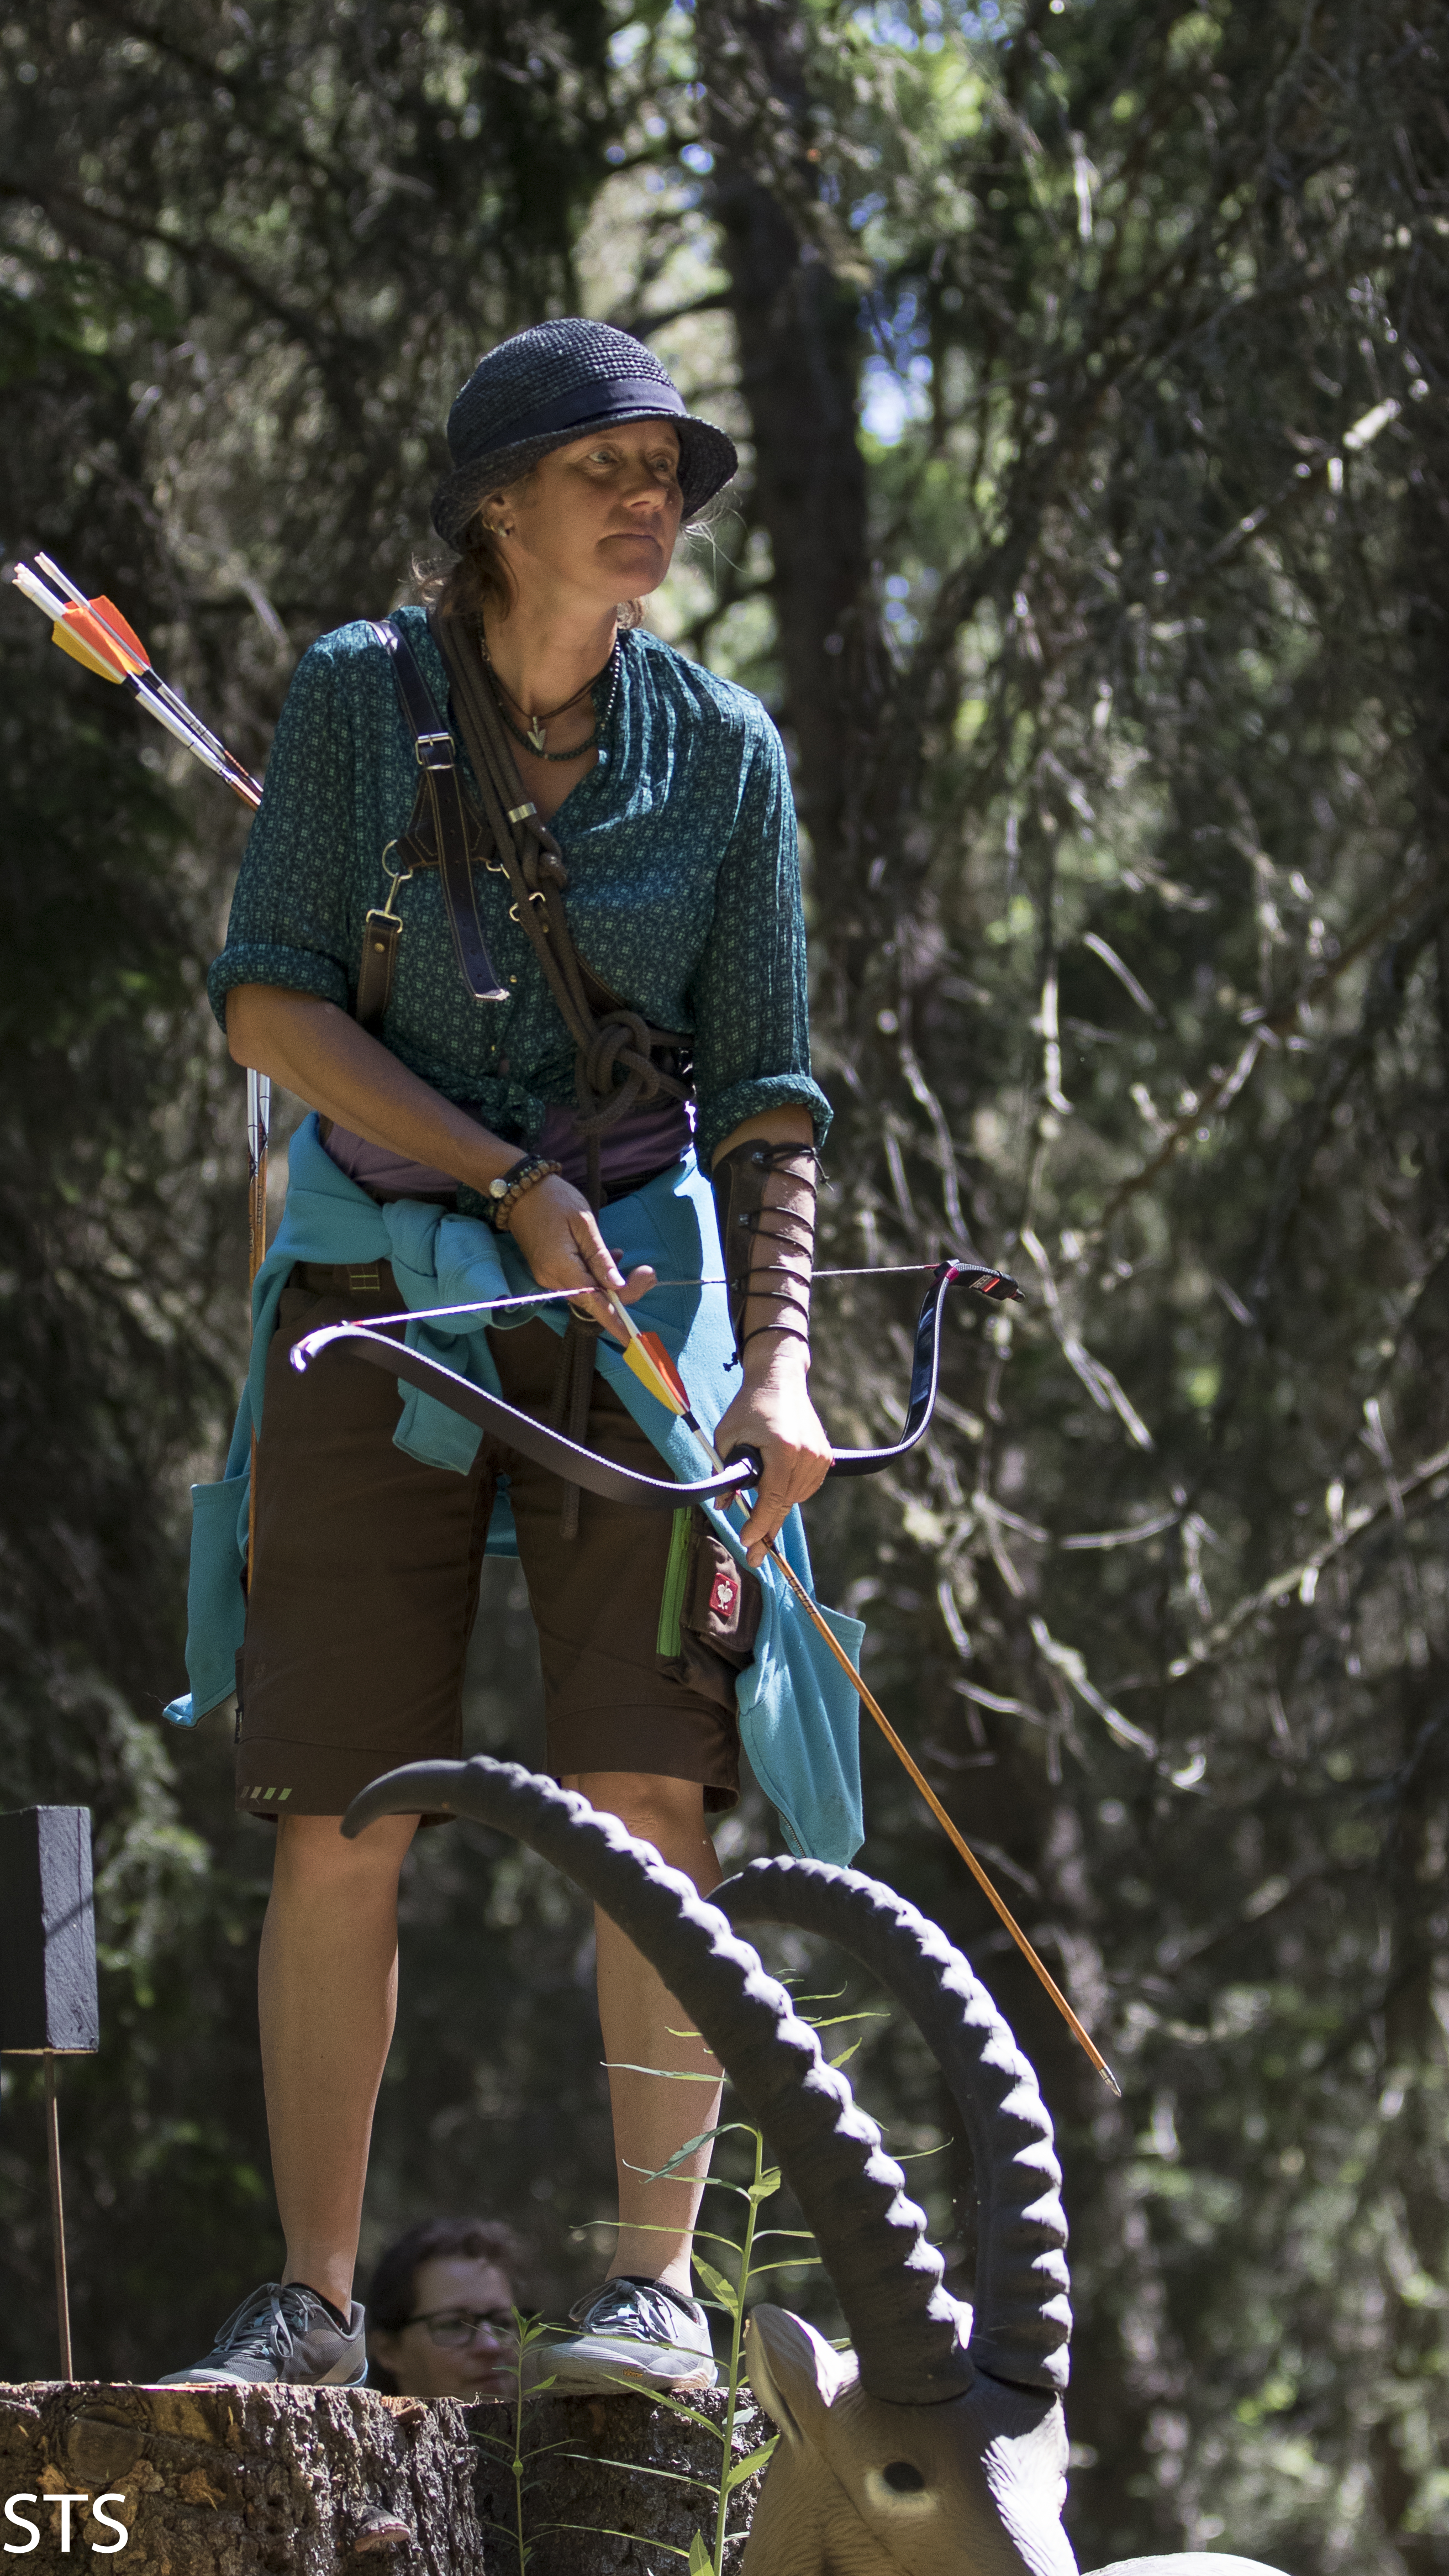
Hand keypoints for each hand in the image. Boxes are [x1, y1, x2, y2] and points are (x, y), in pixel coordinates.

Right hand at [504, 1177, 654, 1338]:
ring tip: (631, 1263)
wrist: (521, 1191)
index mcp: (561, 1268)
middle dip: (623, 1294)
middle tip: (648, 1272)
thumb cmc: (555, 1200)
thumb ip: (600, 1258)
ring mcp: (548, 1277)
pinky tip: (611, 1258)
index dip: (615, 1321)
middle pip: (593, 1301)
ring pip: (587, 1293)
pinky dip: (597, 1277)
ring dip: (611, 1284)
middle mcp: (552, 1280)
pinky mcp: (548, 1270)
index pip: (594, 1303)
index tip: (633, 1338)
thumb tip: (617, 1286)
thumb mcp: (583, 1224)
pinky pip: (578, 1283)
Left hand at [712, 1346, 831, 1567]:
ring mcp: (819, 1456)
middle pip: (786, 1503)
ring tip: (758, 1512)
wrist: (779, 1380)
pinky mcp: (824, 1456)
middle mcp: (806, 1454)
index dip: (759, 1524)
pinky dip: (790, 1493)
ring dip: (777, 1508)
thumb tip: (725, 1506)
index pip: (773, 1498)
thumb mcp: (727, 1436)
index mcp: (783, 1449)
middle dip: (767, 1530)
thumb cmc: (749, 1406)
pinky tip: (776, 1488)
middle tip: (753, 1557)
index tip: (746, 1542)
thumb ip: (725, 1471)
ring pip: (796, 1498)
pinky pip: (806, 1487)